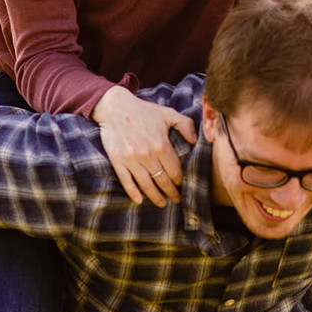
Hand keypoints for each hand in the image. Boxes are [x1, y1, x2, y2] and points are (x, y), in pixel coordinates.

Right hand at [92, 85, 197, 206]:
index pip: (174, 170)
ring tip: (162, 204)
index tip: (181, 185)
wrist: (115, 108)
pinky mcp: (118, 162)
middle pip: (162, 181)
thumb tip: (196, 141)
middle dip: (171, 193)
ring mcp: (131, 160)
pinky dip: (133, 193)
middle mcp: (147, 155)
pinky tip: (140, 200)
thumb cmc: (144, 111)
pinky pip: (126, 182)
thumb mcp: (168, 113)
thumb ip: (185, 126)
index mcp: (161, 145)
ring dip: (156, 197)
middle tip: (176, 199)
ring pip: (146, 185)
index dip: (179, 180)